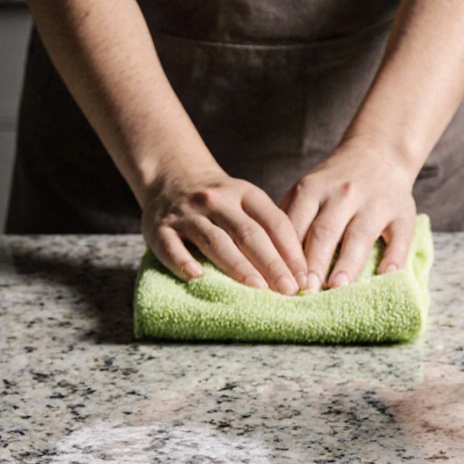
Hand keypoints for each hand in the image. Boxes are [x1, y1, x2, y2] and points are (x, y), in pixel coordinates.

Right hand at [142, 169, 308, 294]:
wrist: (170, 174)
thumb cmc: (218, 199)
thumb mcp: (245, 199)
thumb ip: (266, 227)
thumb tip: (298, 270)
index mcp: (244, 193)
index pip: (273, 222)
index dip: (291, 250)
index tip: (304, 277)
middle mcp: (216, 201)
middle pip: (248, 234)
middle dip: (272, 263)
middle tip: (288, 289)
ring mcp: (187, 214)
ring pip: (215, 241)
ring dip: (238, 266)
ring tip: (258, 289)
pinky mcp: (160, 228)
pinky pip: (171, 246)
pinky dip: (182, 262)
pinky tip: (196, 277)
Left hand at [281, 138, 418, 290]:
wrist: (378, 153)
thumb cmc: (334, 182)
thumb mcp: (307, 188)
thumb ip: (290, 217)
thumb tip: (271, 259)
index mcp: (313, 188)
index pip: (297, 225)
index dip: (289, 254)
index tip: (284, 280)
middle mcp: (344, 193)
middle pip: (326, 231)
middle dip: (314, 262)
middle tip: (306, 290)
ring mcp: (375, 202)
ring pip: (360, 236)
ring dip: (348, 263)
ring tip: (337, 288)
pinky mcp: (402, 213)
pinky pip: (400, 238)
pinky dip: (393, 258)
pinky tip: (384, 277)